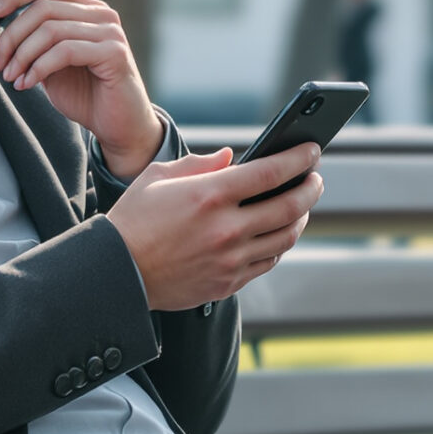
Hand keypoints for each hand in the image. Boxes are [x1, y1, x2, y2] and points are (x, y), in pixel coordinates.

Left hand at [0, 0, 160, 178]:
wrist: (118, 125)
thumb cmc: (84, 93)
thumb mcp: (51, 62)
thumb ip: (34, 39)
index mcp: (85, 8)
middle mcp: (100, 13)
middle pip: (42, 7)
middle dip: (11, 35)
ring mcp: (109, 31)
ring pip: (50, 29)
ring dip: (22, 55)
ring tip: (10, 76)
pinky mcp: (114, 53)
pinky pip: (65, 51)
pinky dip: (39, 67)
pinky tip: (27, 84)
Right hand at [106, 144, 322, 310]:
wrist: (116, 274)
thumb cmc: (133, 220)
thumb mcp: (158, 177)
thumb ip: (199, 164)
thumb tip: (232, 157)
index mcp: (210, 195)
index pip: (271, 172)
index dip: (299, 159)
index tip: (312, 150)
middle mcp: (226, 228)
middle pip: (289, 206)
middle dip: (311, 188)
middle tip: (315, 179)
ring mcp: (230, 259)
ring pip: (285, 237)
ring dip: (301, 218)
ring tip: (301, 205)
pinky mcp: (228, 283)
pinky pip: (268, 261)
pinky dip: (280, 244)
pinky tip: (278, 232)